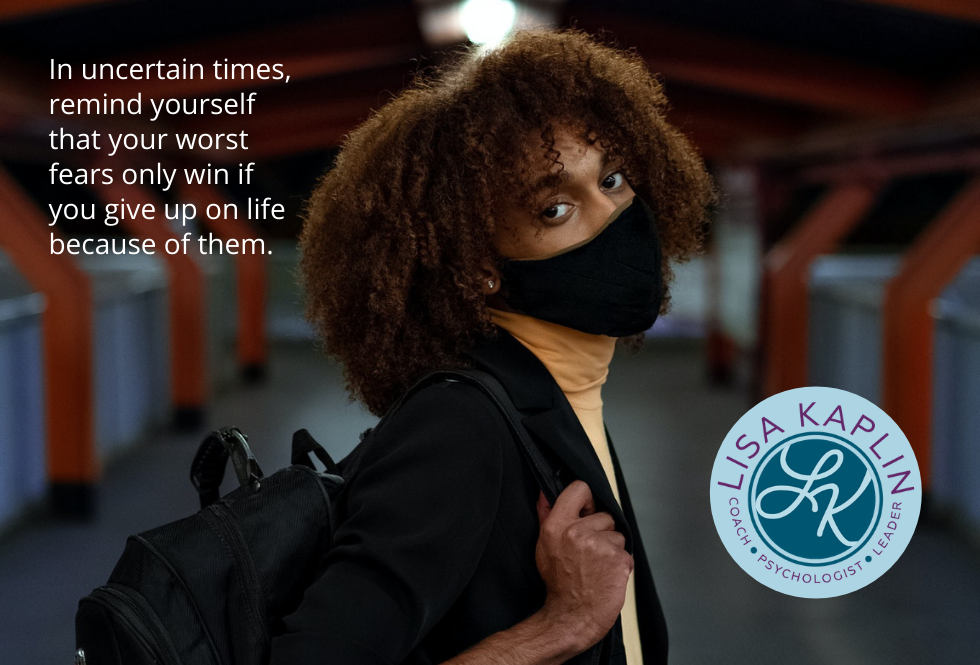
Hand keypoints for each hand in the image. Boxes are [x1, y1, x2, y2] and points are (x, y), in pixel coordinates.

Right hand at [534, 481, 632, 653]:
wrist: (571, 618)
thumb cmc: (558, 585)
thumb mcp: (544, 547)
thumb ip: (546, 516)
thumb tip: (545, 493)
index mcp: (557, 526)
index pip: (579, 489)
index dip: (587, 499)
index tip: (587, 512)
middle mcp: (578, 532)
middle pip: (605, 516)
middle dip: (601, 532)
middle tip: (588, 554)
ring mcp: (600, 546)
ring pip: (618, 535)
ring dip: (611, 550)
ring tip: (597, 567)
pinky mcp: (618, 560)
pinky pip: (626, 554)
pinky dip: (620, 565)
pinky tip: (607, 576)